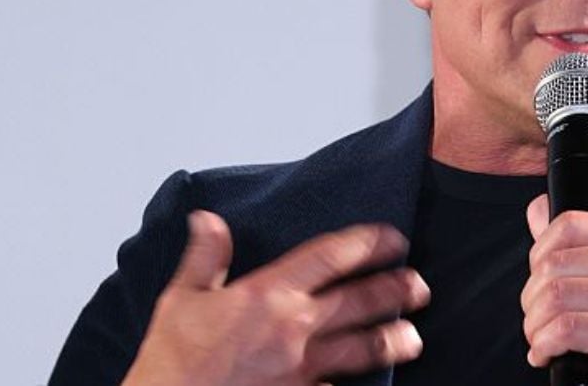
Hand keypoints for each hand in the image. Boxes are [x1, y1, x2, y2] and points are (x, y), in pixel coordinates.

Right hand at [122, 211, 429, 385]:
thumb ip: (203, 258)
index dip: (369, 243)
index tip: (393, 238)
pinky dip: (359, 385)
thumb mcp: (178, 302)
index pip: (331, 255)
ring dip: (394, 340)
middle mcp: (293, 328)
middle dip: (397, 289)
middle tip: (419, 284)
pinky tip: (374, 383)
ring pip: (365, 349)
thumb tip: (208, 219)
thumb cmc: (168, 367)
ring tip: (413, 337)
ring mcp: (302, 369)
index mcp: (266, 294)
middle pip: (362, 300)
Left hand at [521, 195, 587, 385]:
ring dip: (535, 327)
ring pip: (554, 297)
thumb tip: (538, 210)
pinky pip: (564, 329)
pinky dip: (545, 346)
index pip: (567, 224)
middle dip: (531, 301)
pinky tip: (549, 354)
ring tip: (543, 340)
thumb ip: (574, 244)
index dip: (538, 255)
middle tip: (539, 321)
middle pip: (553, 264)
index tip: (540, 282)